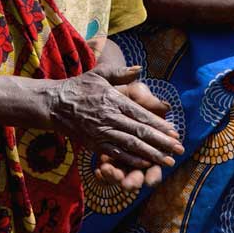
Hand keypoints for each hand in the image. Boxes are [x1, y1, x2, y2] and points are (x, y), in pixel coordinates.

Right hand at [46, 65, 183, 176]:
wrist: (54, 104)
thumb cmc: (79, 87)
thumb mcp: (99, 73)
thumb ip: (120, 72)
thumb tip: (139, 68)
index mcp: (114, 100)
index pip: (141, 115)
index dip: (159, 125)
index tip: (174, 132)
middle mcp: (110, 118)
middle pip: (140, 133)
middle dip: (162, 143)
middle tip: (179, 149)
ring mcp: (102, 132)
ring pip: (131, 146)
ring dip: (151, 155)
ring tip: (167, 161)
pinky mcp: (94, 143)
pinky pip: (116, 153)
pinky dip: (131, 160)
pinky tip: (144, 164)